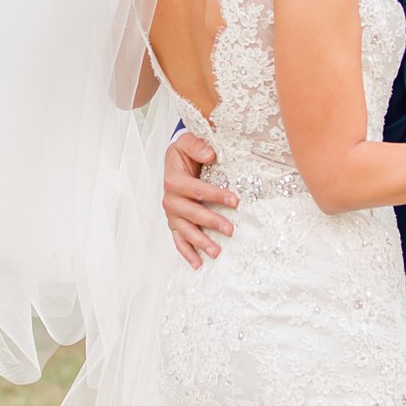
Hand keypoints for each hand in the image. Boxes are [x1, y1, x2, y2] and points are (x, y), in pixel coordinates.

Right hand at [163, 133, 237, 268]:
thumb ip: (197, 145)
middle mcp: (170, 199)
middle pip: (190, 213)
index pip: (195, 189)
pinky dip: (186, 253)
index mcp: (173, 179)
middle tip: (230, 230)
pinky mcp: (174, 223)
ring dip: (199, 242)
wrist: (176, 160)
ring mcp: (172, 214)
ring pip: (184, 230)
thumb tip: (210, 154)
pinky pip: (178, 240)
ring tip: (216, 252)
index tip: (235, 201)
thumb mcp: (187, 141)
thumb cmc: (184, 152)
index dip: (215, 195)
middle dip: (211, 222)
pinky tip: (198, 264)